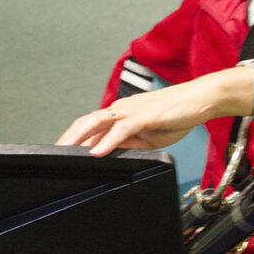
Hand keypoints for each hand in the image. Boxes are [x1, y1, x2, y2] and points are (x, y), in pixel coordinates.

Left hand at [57, 72, 246, 155]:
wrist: (201, 99)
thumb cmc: (178, 113)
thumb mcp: (149, 136)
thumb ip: (129, 143)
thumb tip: (111, 153)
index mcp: (122, 114)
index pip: (91, 126)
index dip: (73, 138)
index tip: (61, 152)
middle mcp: (122, 109)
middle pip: (87, 122)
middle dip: (68, 138)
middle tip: (53, 154)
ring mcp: (132, 110)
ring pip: (97, 122)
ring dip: (79, 138)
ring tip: (66, 150)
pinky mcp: (145, 115)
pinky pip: (122, 129)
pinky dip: (107, 141)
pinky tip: (97, 151)